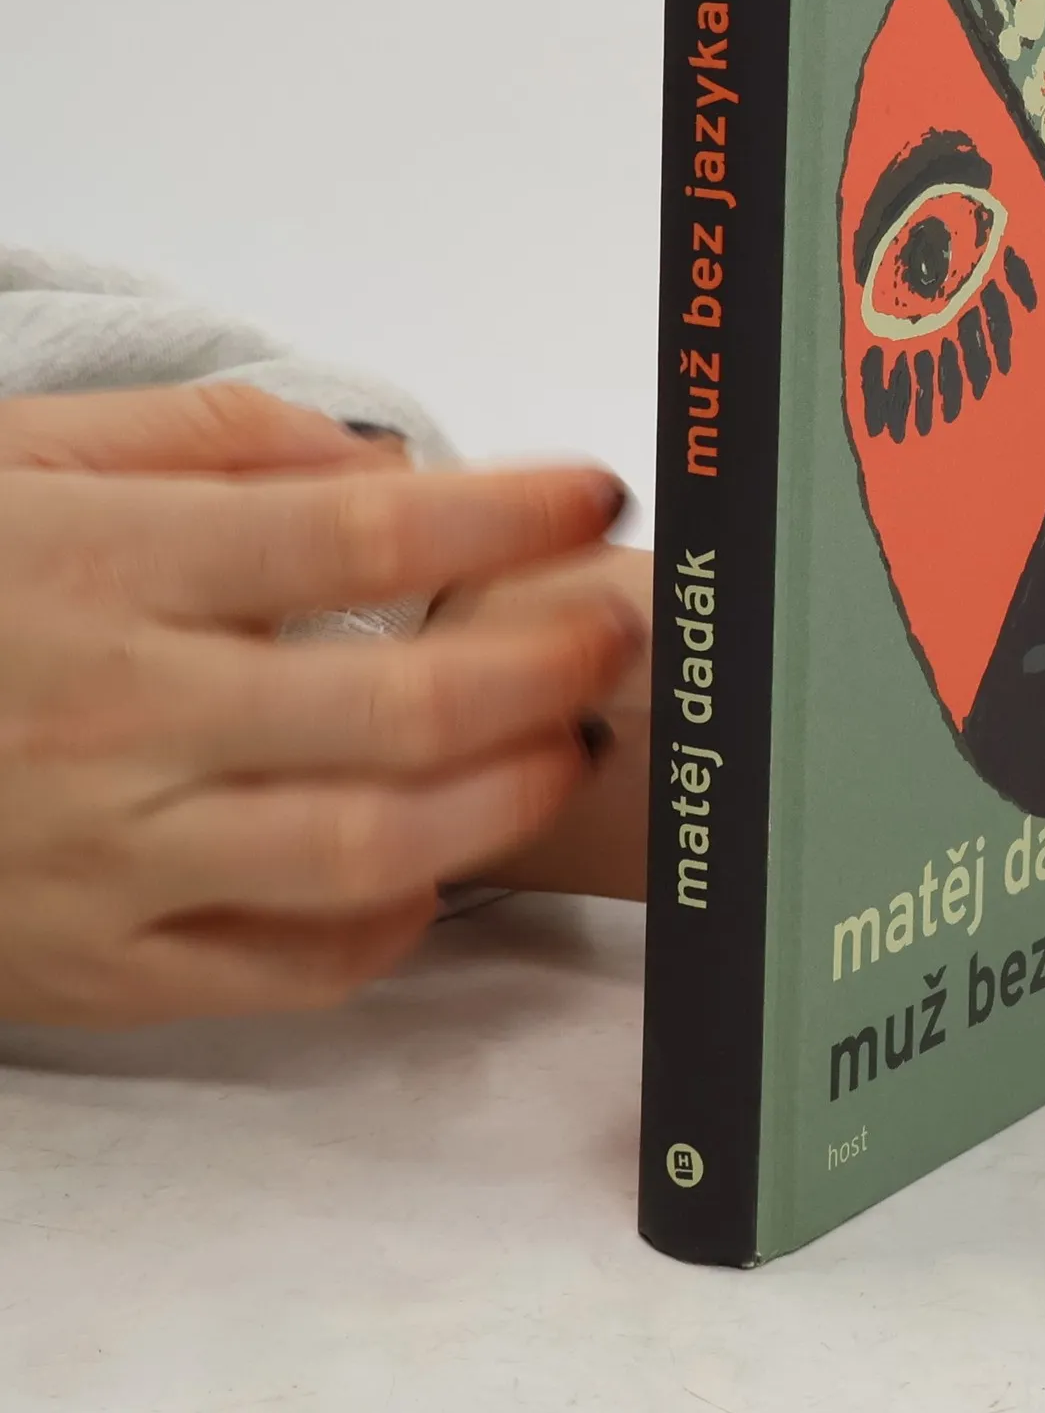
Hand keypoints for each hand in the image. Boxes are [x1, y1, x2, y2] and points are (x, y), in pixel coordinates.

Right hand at [0, 384, 641, 1026]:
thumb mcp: (17, 458)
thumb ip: (207, 443)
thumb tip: (381, 468)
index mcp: (101, 570)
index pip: (362, 537)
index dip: (508, 514)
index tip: (592, 493)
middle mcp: (117, 719)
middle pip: (401, 706)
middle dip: (548, 663)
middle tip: (617, 628)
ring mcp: (108, 860)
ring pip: (368, 850)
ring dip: (505, 797)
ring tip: (564, 740)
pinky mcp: (95, 968)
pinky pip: (290, 969)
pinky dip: (391, 920)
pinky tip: (431, 856)